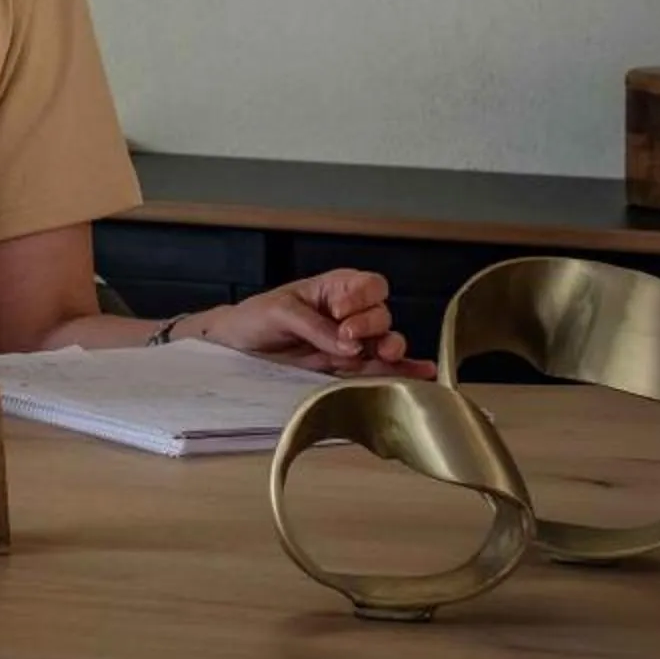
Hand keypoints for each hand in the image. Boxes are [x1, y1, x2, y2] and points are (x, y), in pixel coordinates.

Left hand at [183, 269, 433, 377]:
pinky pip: (380, 368)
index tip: (339, 312)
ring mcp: (351, 343)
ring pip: (385, 342)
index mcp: (334, 289)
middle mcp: (349, 314)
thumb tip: (350, 346)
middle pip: (381, 314)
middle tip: (346, 336)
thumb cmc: (255, 318)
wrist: (236, 348)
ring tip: (385, 354)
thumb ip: (314, 326)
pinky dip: (402, 371)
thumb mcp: (279, 311)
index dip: (362, 297)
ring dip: (391, 348)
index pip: (369, 285)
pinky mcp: (347, 368)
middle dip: (370, 324)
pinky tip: (423, 373)